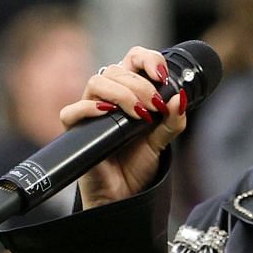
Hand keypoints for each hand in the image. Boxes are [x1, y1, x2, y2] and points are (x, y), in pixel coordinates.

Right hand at [60, 45, 189, 209]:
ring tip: (138, 115)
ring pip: (96, 81)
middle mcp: (107, 96)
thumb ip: (173, 121)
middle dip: (140, 86)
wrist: (124, 195)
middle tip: (154, 108)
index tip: (161, 76)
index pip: (133, 57)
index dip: (147, 59)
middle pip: (116, 69)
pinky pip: (72, 110)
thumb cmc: (138, 165)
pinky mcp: (76, 130)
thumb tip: (179, 98)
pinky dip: (89, 108)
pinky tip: (107, 114)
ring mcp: (90, 111)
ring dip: (121, 93)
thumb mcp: (162, 141)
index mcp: (129, 90)